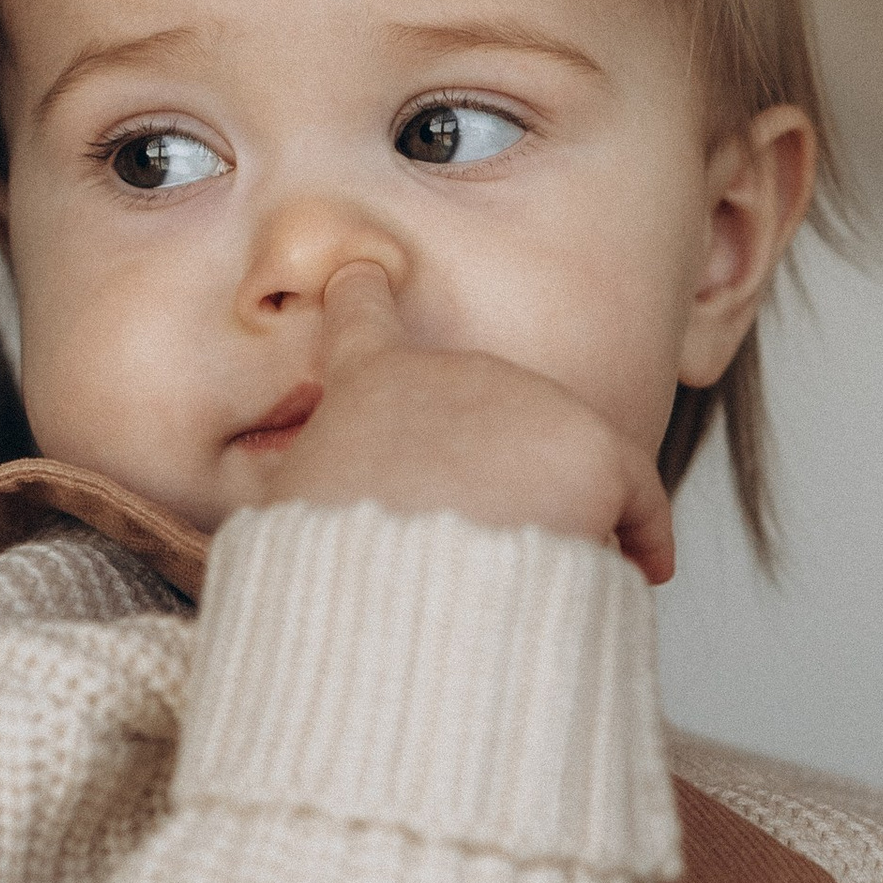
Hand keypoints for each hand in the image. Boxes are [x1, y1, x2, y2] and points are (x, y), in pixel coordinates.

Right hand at [264, 262, 676, 580]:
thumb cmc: (333, 580)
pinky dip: (642, 535)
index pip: (360, 321)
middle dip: (492, 476)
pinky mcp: (592, 454)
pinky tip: (642, 570)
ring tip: (538, 582)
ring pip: (553, 466)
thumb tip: (241, 534)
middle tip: (484, 547)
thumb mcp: (282, 525)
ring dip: (555, 516)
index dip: (362, 297)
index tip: (363, 274)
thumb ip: (294, 502)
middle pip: (485, 420)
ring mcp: (528, 404)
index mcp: (366, 388)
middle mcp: (450, 375)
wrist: (396, 608)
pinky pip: (635, 498)